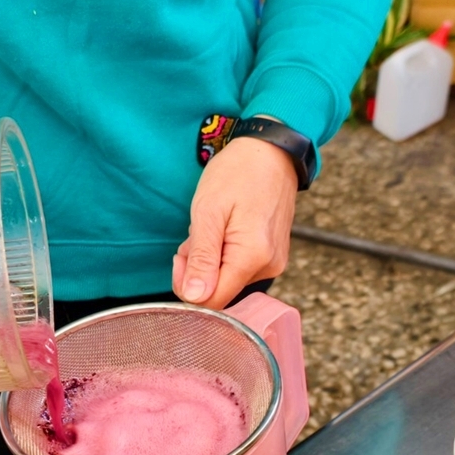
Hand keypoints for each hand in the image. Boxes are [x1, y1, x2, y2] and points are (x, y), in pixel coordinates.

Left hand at [172, 135, 297, 309]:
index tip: (181, 257)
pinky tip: (224, 231)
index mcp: (252, 257)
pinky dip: (223, 255)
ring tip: (211, 228)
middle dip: (198, 270)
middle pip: (220, 292)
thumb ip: (202, 258)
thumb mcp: (208, 212)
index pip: (213, 301)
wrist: (271, 152)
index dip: (189, 287)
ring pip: (227, 280)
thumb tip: (194, 297)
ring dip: (210, 260)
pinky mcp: (272, 257)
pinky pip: (239, 269)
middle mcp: (269, 266)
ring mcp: (273, 262)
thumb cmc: (237, 173)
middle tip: (194, 237)